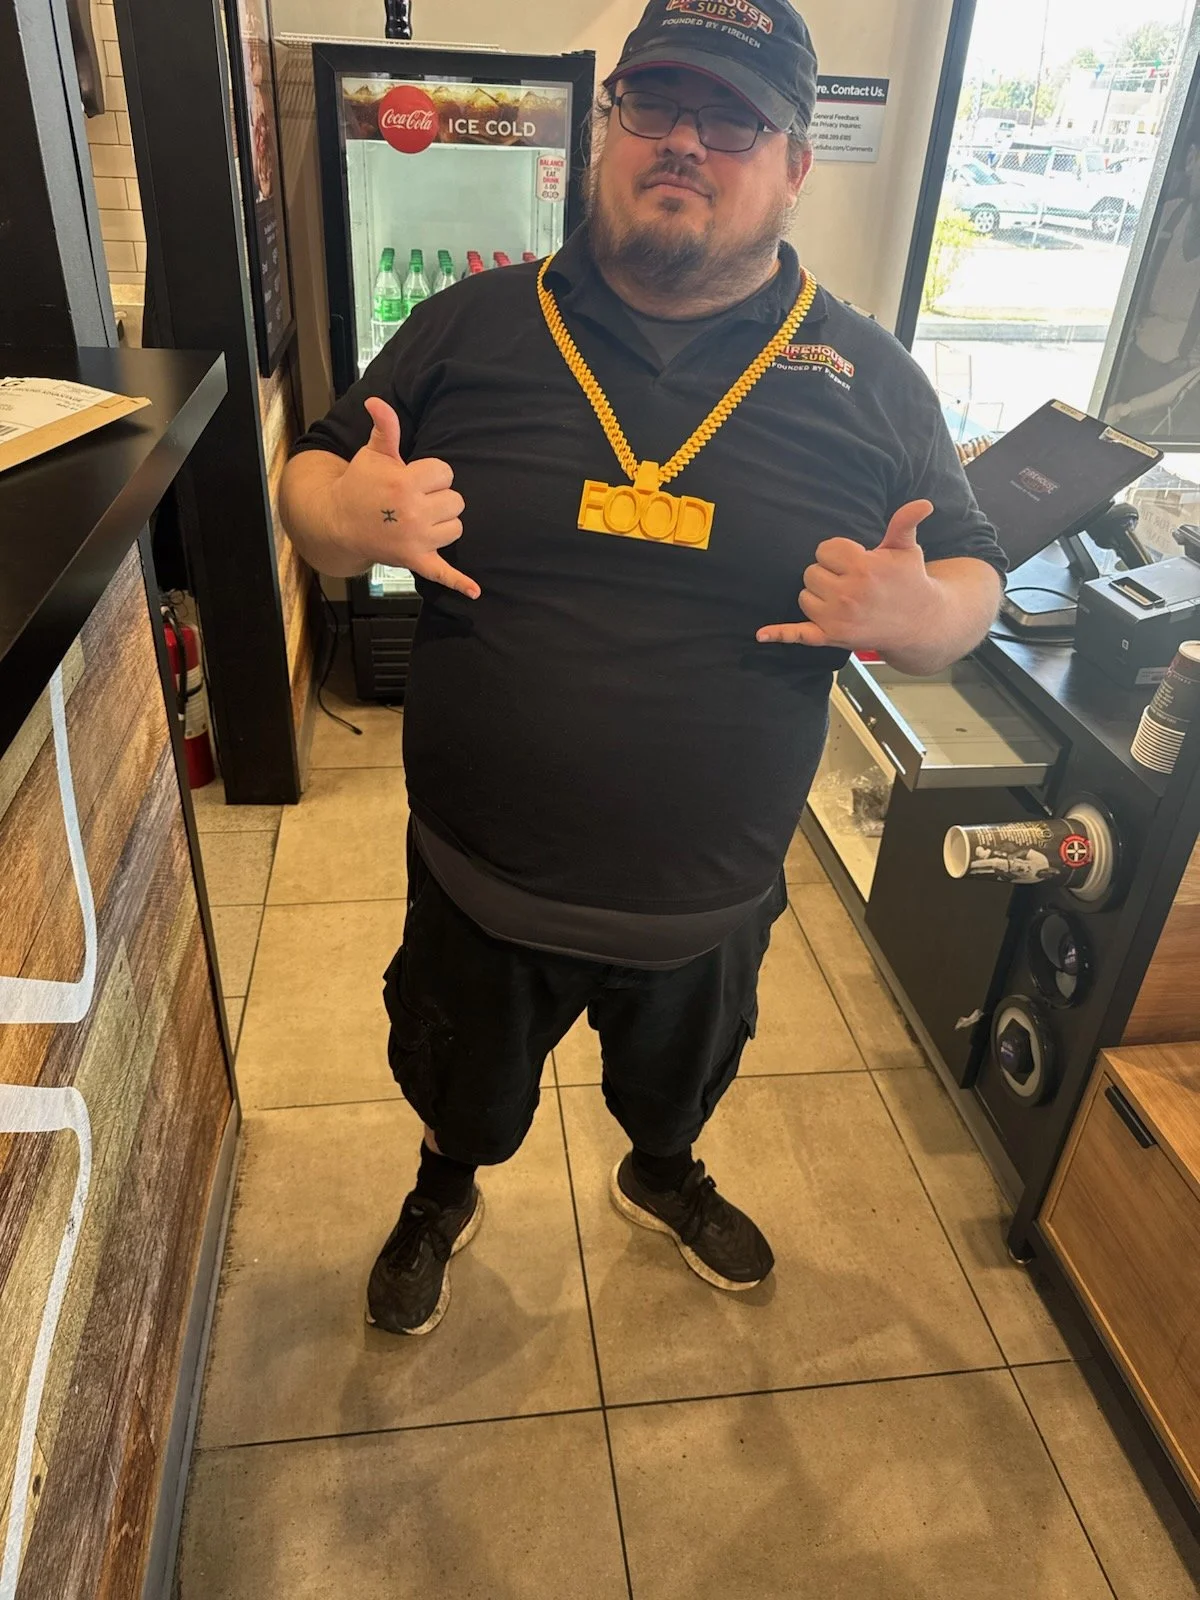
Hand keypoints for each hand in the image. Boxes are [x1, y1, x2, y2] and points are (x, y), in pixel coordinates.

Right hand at [328, 398, 478, 598]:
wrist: (338, 521)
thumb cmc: (360, 484)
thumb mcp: (373, 454)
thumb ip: (386, 427)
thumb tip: (377, 400)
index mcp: (406, 484)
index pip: (446, 473)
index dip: (431, 474)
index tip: (412, 478)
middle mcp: (414, 513)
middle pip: (456, 501)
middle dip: (439, 498)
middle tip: (413, 500)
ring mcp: (417, 540)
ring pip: (456, 527)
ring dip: (443, 523)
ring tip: (418, 520)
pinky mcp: (416, 560)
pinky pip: (443, 574)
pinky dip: (459, 583)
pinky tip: (475, 592)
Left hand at [756, 500, 934, 649]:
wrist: (920, 622)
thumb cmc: (910, 581)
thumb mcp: (907, 550)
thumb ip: (904, 523)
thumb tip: (923, 503)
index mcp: (863, 567)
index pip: (825, 549)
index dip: (838, 553)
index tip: (855, 560)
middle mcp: (847, 593)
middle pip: (811, 572)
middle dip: (828, 574)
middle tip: (851, 581)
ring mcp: (837, 617)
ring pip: (804, 596)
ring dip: (818, 595)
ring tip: (845, 598)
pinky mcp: (831, 636)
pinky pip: (799, 635)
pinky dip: (780, 634)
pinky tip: (761, 634)